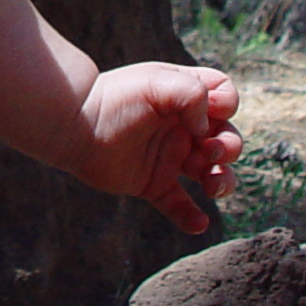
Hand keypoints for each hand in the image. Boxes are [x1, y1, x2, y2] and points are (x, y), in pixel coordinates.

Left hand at [69, 63, 242, 233]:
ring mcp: (169, 158)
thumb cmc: (115, 98)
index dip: (226, 105)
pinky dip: (192, 218)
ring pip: (211, 174)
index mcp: (185, 99)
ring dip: (223, 182)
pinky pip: (179, 205)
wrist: (75, 125)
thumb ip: (192, 93)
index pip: (225, 98)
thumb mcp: (157, 81)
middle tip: (211, 152)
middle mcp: (182, 128)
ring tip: (213, 188)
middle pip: (226, 139)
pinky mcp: (153, 184)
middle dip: (230, 147)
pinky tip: (199, 223)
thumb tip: (206, 128)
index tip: (207, 112)